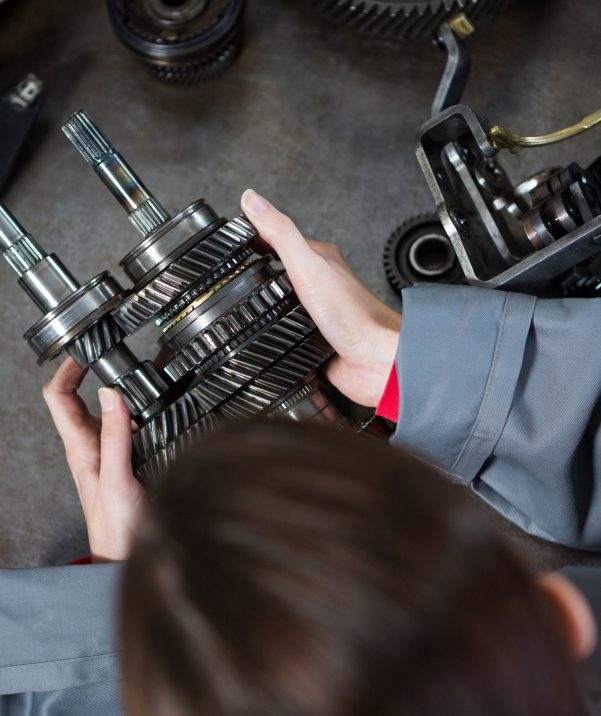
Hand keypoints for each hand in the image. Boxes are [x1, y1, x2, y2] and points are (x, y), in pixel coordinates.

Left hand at [43, 357, 144, 561]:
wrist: (126, 556)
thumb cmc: (117, 528)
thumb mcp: (118, 478)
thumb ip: (115, 437)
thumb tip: (111, 395)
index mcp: (80, 448)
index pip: (59, 397)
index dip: (67, 370)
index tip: (84, 351)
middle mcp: (89, 448)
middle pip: (77, 400)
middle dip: (87, 373)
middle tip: (107, 354)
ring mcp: (104, 455)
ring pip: (100, 412)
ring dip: (111, 391)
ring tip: (130, 375)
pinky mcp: (121, 462)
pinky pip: (120, 428)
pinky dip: (130, 412)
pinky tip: (146, 411)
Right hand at [241, 190, 400, 406]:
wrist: (375, 360)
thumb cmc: (353, 315)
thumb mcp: (308, 266)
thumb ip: (281, 233)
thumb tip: (252, 198)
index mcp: (319, 260)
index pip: (281, 238)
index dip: (255, 234)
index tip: (231, 235)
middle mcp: (320, 284)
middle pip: (282, 270)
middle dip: (257, 270)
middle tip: (233, 267)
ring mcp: (317, 313)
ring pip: (285, 302)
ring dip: (266, 302)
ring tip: (242, 299)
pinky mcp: (314, 340)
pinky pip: (289, 332)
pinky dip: (276, 331)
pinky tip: (266, 333)